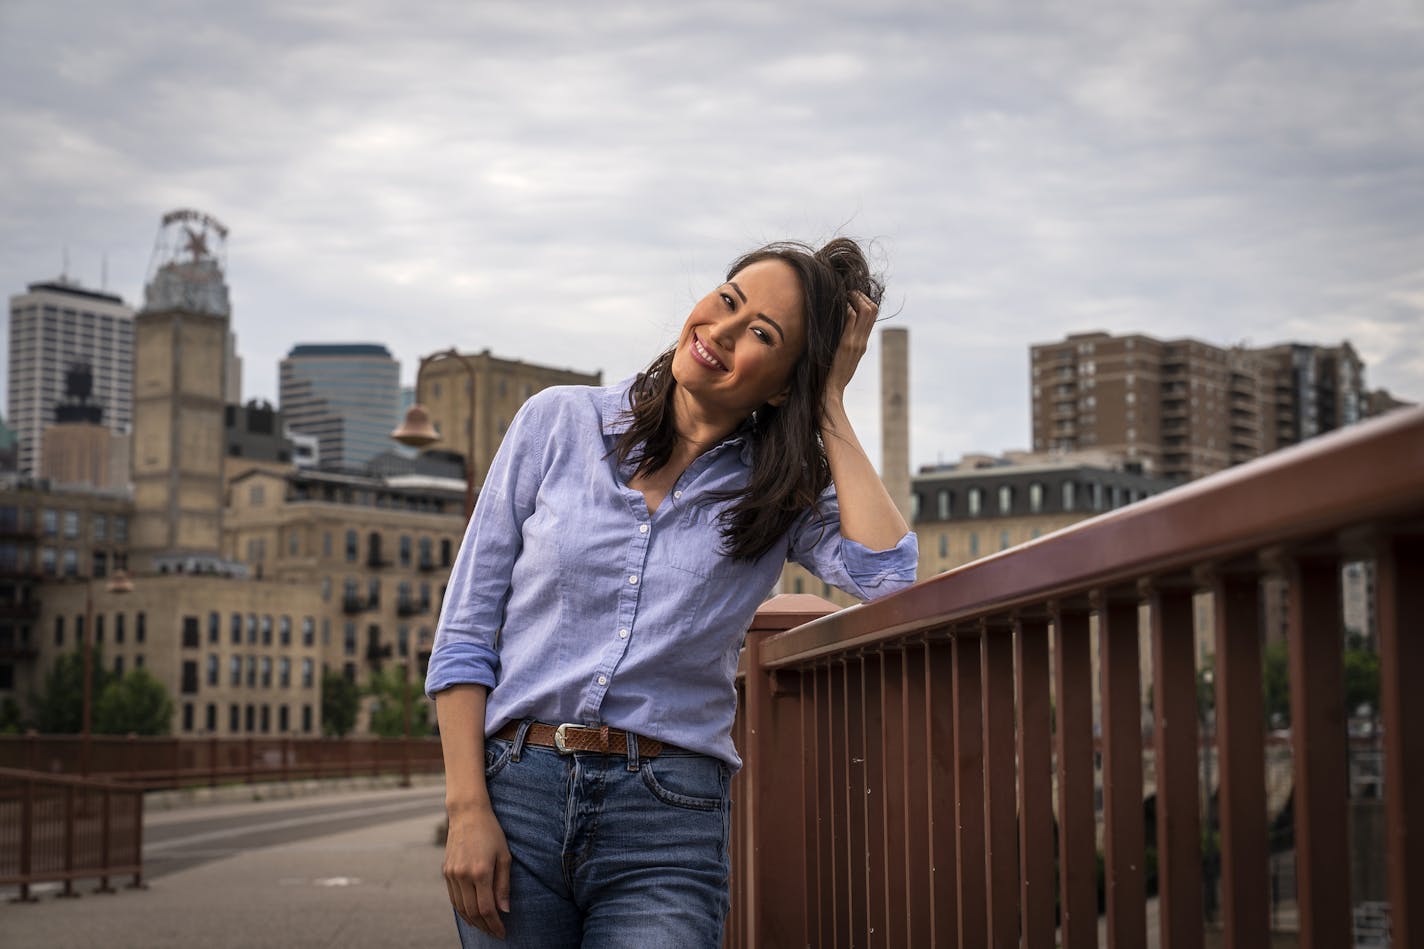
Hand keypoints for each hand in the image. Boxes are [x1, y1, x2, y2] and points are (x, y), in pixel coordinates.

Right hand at [444, 802, 511, 938]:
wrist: (467, 813)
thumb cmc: (491, 832)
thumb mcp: (504, 856)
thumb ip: (503, 885)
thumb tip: (504, 910)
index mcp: (480, 872)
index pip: (487, 909)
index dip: (495, 924)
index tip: (503, 933)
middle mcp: (463, 876)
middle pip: (472, 913)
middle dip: (485, 927)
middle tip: (496, 933)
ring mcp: (452, 874)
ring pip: (461, 908)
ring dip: (473, 922)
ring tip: (485, 927)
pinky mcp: (446, 872)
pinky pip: (453, 899)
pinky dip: (462, 911)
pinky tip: (471, 915)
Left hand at [826, 290, 877, 404]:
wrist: (830, 391)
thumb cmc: (831, 375)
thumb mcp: (843, 358)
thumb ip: (845, 344)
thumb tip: (838, 333)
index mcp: (862, 343)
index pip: (872, 314)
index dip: (864, 300)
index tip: (850, 296)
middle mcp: (862, 341)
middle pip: (872, 309)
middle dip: (860, 295)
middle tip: (846, 293)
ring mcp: (856, 342)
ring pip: (865, 310)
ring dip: (854, 298)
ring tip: (843, 296)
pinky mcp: (846, 344)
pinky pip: (851, 318)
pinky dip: (846, 308)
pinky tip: (837, 308)